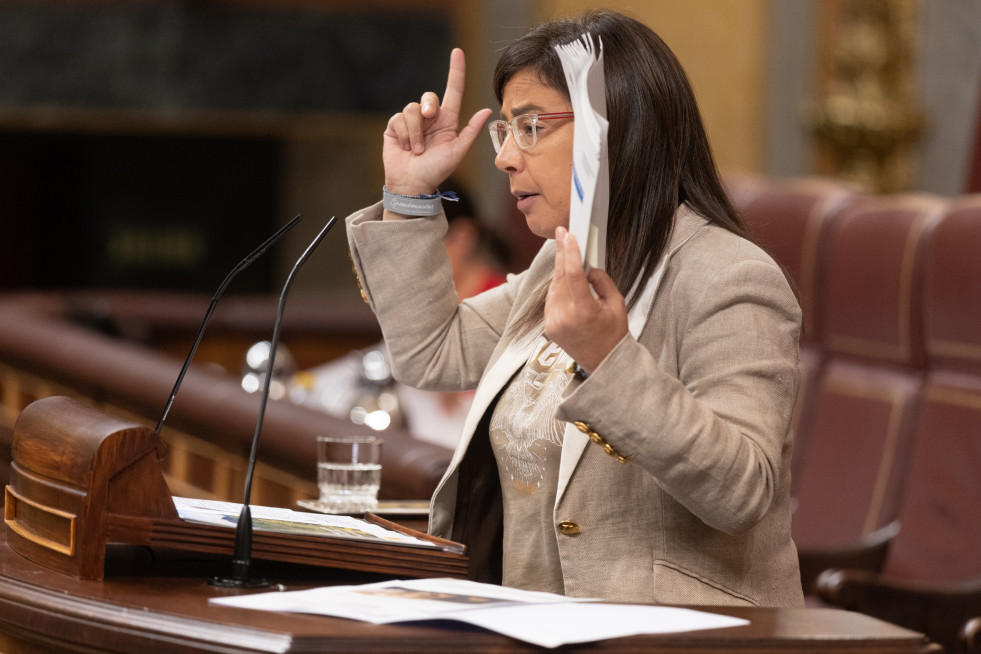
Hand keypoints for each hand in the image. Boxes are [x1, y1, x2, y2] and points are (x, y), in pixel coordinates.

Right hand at [382, 48, 492, 199]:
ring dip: (416, 132)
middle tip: (429, 120)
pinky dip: (404, 134)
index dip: (455, 71)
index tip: (457, 52)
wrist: (413, 185)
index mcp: (447, 121)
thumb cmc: (437, 171)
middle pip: (429, 97)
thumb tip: (486, 112)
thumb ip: (470, 131)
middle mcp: (430, 119)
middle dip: (429, 106)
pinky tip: (406, 148)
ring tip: (418, 149)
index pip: (453, 91)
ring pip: (413, 108)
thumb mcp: (457, 152)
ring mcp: (412, 122)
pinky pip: (399, 118)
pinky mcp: (395, 127)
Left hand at [544, 227, 628, 373]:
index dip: (570, 252)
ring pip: (553, 286)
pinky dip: (557, 286)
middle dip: (562, 254)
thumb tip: (588, 266)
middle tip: (562, 233)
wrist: (604, 363)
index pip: (573, 275)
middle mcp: (564, 317)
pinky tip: (565, 278)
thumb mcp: (617, 304)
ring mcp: (553, 323)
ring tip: (567, 253)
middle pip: (560, 277)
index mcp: (584, 312)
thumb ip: (601, 281)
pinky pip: (551, 299)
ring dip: (560, 269)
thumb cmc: (614, 334)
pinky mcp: (548, 326)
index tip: (568, 235)